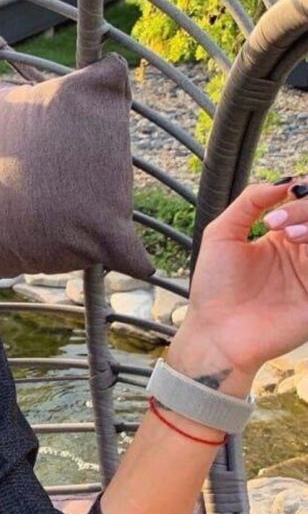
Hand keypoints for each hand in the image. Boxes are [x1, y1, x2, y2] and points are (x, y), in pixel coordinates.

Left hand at [169, 176, 307, 386]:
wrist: (217, 330)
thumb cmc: (215, 286)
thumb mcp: (221, 234)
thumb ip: (249, 203)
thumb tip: (282, 183)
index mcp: (285, 235)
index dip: (302, 196)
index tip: (278, 203)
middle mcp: (304, 251)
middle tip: (279, 223)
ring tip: (288, 236)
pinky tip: (302, 248)